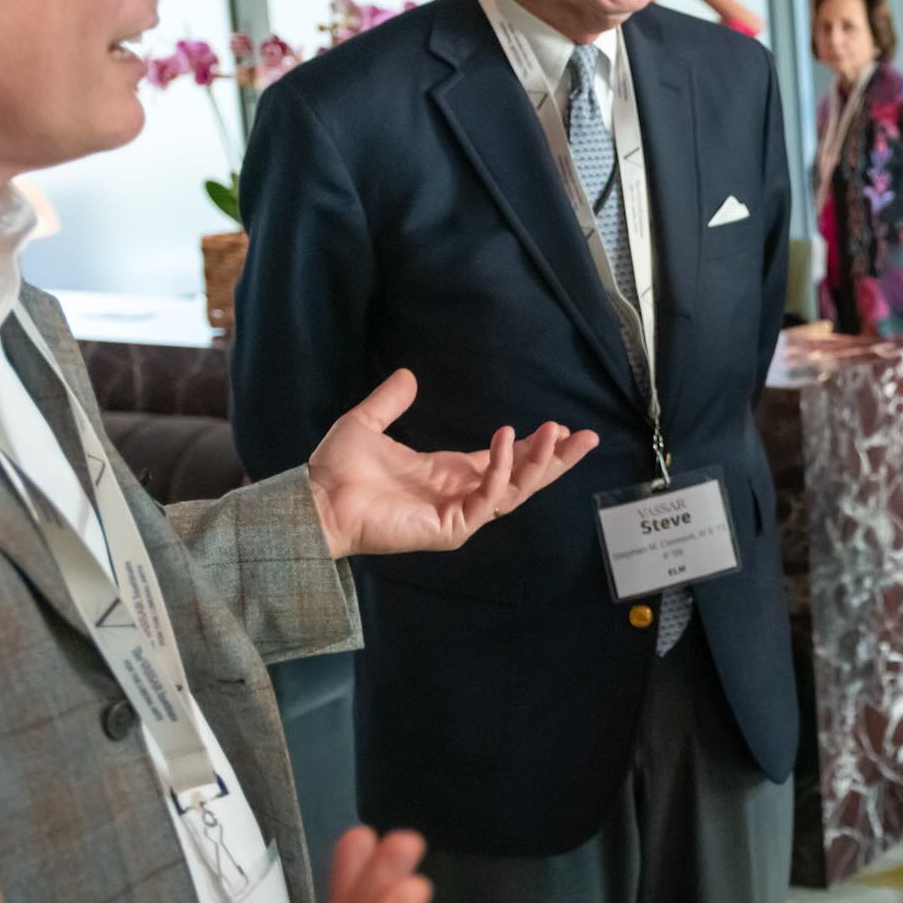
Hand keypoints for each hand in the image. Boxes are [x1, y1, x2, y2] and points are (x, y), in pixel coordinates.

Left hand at [307, 369, 596, 558]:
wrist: (315, 500)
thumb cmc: (337, 471)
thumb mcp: (367, 423)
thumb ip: (390, 400)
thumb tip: (408, 375)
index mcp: (449, 474)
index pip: (506, 461)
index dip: (535, 447)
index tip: (562, 428)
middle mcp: (460, 494)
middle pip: (523, 479)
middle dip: (557, 460)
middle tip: (587, 438)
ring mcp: (457, 513)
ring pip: (514, 491)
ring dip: (539, 463)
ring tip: (557, 434)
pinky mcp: (449, 527)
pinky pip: (486, 500)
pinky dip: (500, 472)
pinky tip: (506, 441)